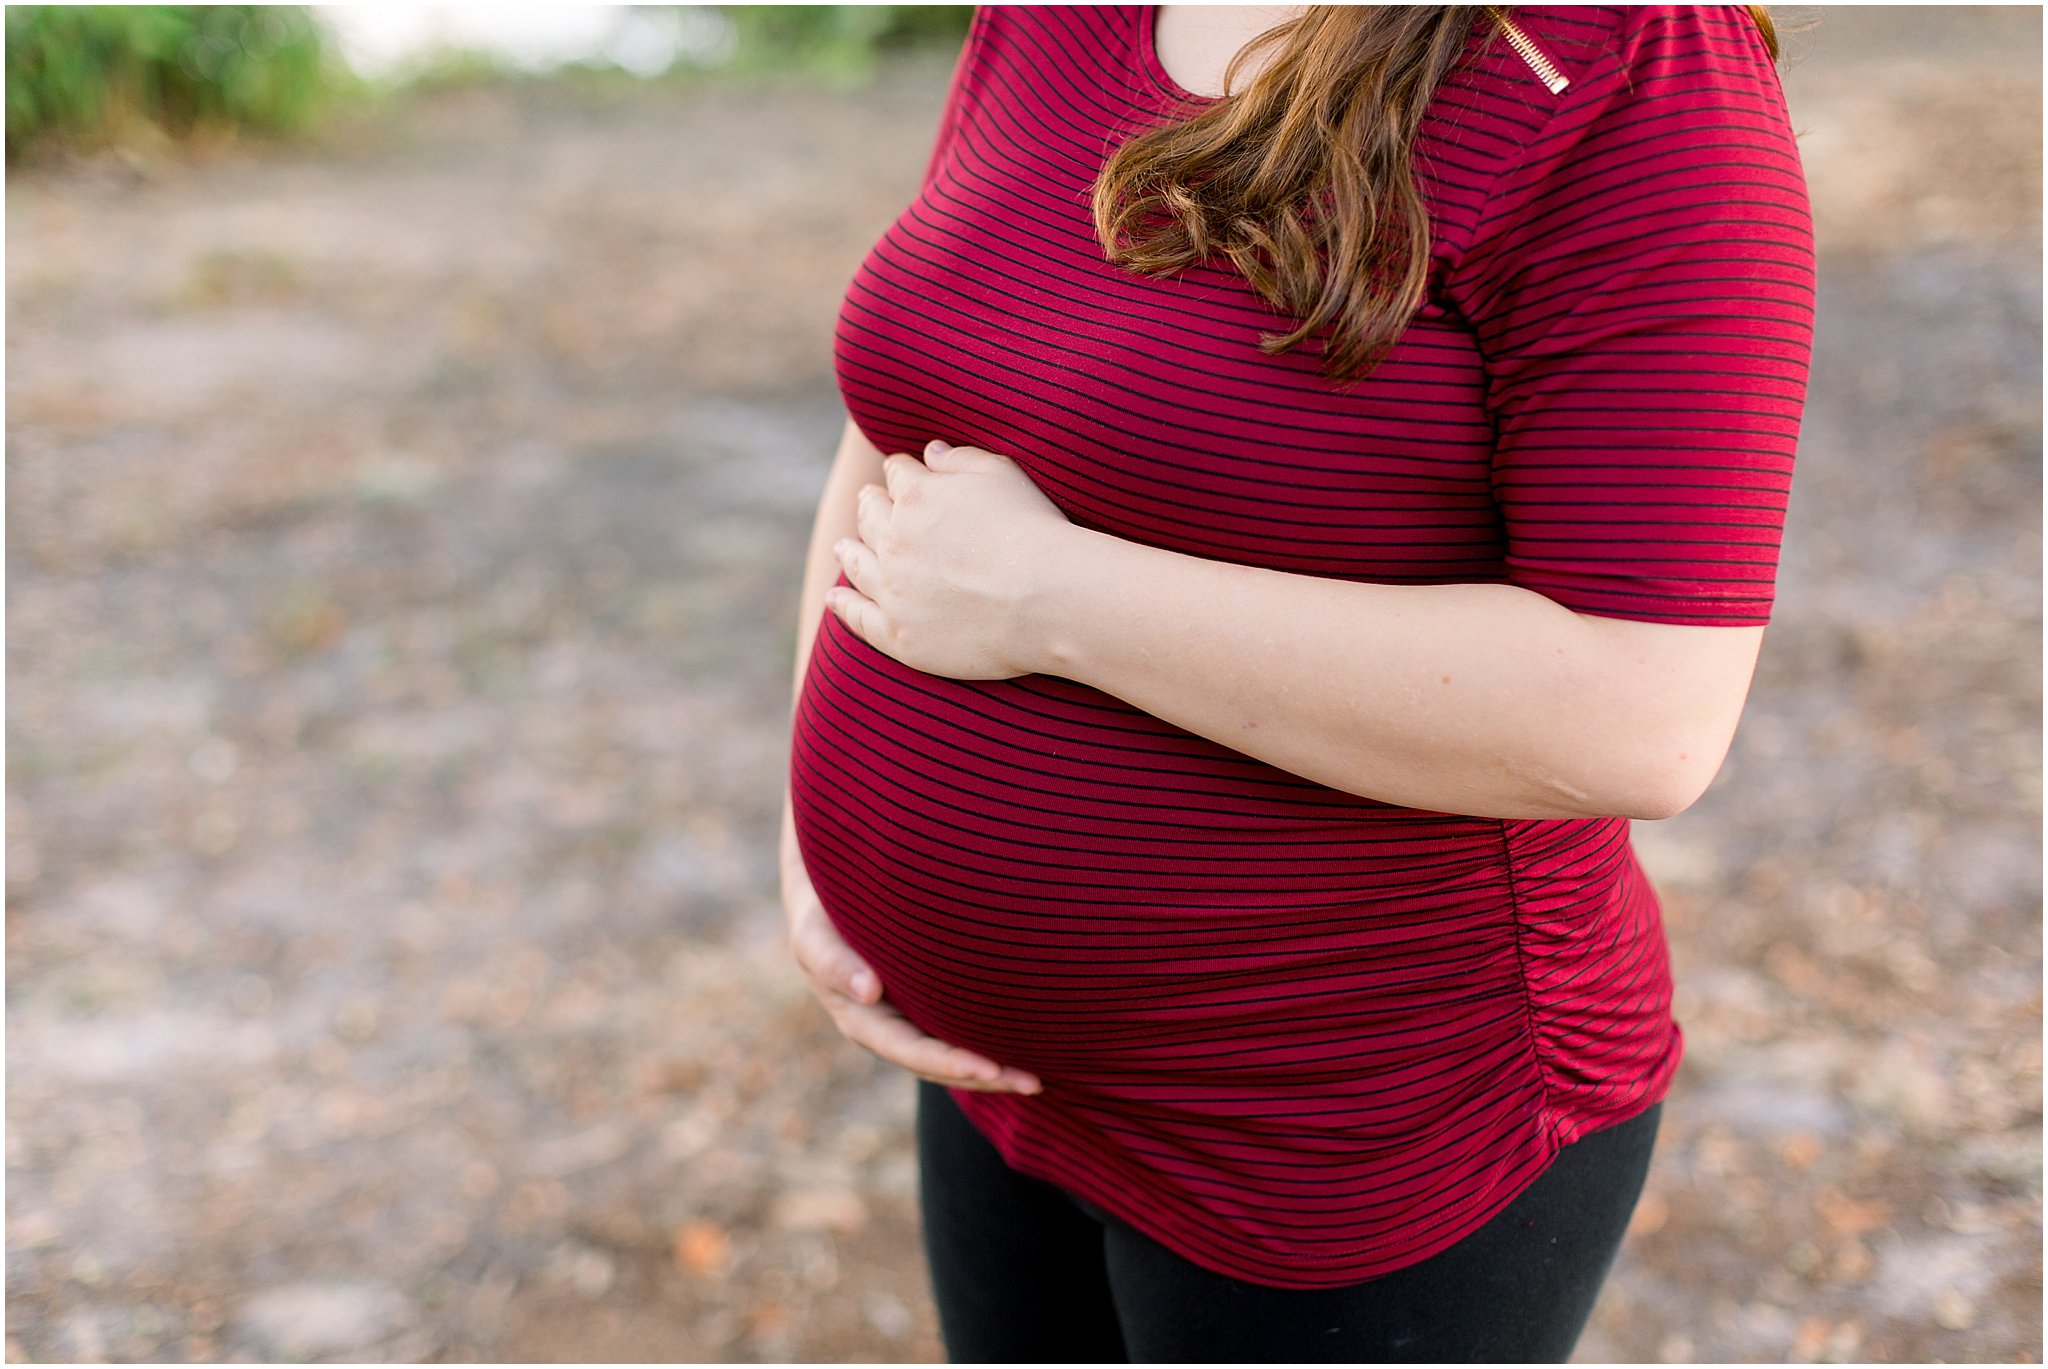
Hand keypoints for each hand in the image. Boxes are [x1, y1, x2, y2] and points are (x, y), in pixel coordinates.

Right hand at [782, 855, 1042, 1094]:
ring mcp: (909, 1021)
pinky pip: (959, 1031)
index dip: (950, 1063)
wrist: (826, 900)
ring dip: (995, 1069)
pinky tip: (1026, 1046)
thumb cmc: (821, 916)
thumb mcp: (813, 937)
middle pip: (941, 1065)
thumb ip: (834, 964)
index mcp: (862, 1021)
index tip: (990, 1069)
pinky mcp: (927, 1004)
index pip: (912, 1051)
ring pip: (954, 1053)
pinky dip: (989, 1041)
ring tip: (1039, 1077)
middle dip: (985, 1076)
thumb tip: (869, 992)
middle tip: (1033, 1082)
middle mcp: (889, 1031)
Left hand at [827, 440, 1076, 679]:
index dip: (900, 471)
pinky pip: (859, 617)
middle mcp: (893, 540)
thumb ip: (960, 461)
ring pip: (858, 564)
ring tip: (841, 547)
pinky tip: (835, 597)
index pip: (898, 474)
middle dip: (869, 505)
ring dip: (849, 551)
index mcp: (915, 495)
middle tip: (866, 502)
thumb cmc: (1032, 530)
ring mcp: (892, 590)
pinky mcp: (899, 634)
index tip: (901, 472)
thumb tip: (929, 453)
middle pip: (870, 516)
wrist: (1045, 600)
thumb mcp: (1001, 475)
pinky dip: (844, 604)